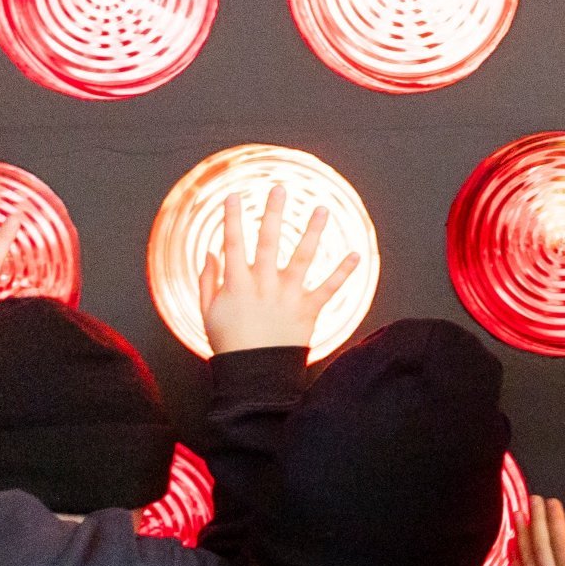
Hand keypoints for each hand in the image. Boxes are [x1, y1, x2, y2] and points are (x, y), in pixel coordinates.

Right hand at [201, 188, 360, 357]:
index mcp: (237, 284)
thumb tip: (210, 252)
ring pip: (303, 257)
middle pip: (270, 242)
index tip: (234, 195)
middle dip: (274, 213)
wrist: (254, 375)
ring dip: (313, 231)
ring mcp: (287, 296)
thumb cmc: (229, 343)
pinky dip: (344, 272)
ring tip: (322, 209)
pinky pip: (329, 288)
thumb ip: (207, 280)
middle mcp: (263, 285)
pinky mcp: (308, 310)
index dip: (233, 218)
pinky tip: (357, 253)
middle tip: (280, 189)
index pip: (233, 243)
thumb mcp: (207, 312)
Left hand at [515, 496, 564, 565]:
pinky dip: (514, 556)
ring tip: (519, 514)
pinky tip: (512, 545)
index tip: (551, 502)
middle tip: (532, 499)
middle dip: (536, 518)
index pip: (560, 539)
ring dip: (522, 532)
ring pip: (526, 554)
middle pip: (541, 541)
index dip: (555, 519)